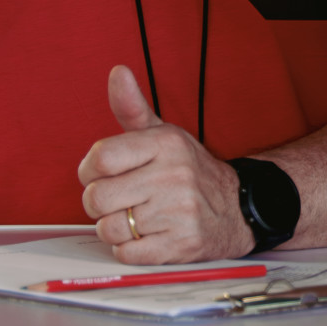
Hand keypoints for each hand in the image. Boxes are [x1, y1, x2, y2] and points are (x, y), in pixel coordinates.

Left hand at [76, 66, 253, 262]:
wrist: (237, 207)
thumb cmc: (189, 170)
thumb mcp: (163, 134)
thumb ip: (133, 107)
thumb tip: (117, 72)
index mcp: (165, 144)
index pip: (100, 158)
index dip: (88, 171)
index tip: (98, 175)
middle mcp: (174, 176)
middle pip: (98, 198)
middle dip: (98, 204)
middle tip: (116, 201)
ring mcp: (179, 212)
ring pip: (109, 229)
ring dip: (114, 228)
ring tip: (133, 219)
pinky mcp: (181, 245)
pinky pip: (127, 254)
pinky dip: (129, 249)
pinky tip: (146, 236)